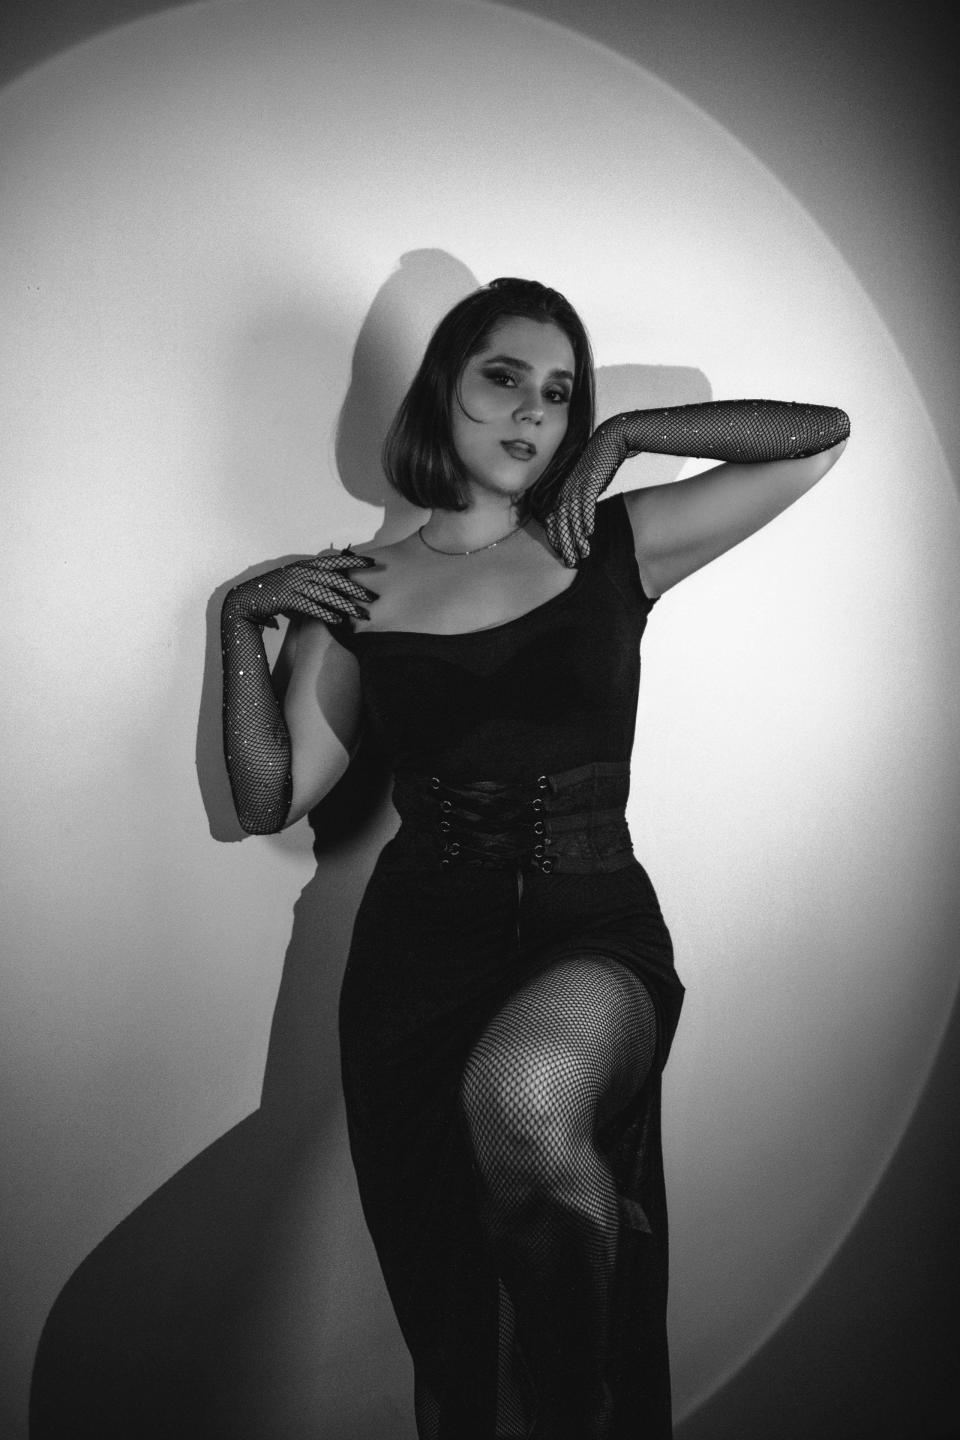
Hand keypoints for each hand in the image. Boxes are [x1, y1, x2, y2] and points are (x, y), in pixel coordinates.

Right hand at [223, 548, 377, 628]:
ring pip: (326, 594)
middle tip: (373, 597)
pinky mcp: (287, 600)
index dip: (354, 561)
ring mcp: (293, 585)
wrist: (246, 599)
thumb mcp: (294, 579)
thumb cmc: (273, 591)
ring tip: (362, 615)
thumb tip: (334, 584)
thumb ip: (312, 579)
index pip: (334, 561)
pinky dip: (327, 614)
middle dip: (355, 588)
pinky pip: (312, 607)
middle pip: (334, 579)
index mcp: (304, 565)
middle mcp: (301, 572)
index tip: (372, 562)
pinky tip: (340, 621)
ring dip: (346, 605)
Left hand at [543, 416, 631, 567]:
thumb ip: (584, 496)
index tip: (561, 553)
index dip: (556, 536)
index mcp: (565, 488)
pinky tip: (590, 533)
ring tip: (583, 553)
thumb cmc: (603, 460)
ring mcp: (578, 482)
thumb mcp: (591, 480)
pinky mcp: (591, 478)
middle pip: (560, 520)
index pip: (554, 517)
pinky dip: (587, 519)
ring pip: (572, 515)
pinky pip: (586, 503)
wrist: (614, 436)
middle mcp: (568, 486)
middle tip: (569, 561)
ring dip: (577, 537)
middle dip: (564, 543)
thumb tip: (584, 515)